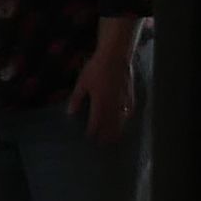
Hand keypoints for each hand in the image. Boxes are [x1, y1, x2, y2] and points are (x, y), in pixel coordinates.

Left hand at [67, 19, 140, 140]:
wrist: (115, 55)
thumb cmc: (96, 68)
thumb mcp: (82, 83)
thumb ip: (76, 99)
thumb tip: (70, 113)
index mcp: (100, 104)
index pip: (96, 123)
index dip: (93, 132)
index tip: (90, 138)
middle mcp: (112, 105)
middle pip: (110, 125)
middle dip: (106, 136)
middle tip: (104, 144)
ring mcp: (123, 100)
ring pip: (121, 120)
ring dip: (117, 130)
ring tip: (115, 137)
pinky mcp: (130, 93)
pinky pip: (129, 109)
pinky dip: (127, 116)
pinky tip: (127, 118)